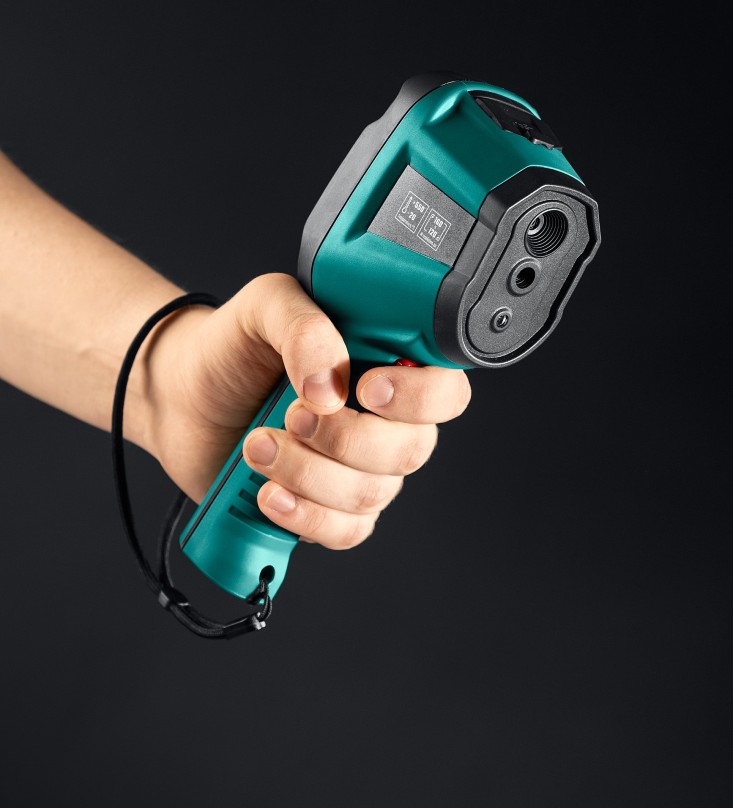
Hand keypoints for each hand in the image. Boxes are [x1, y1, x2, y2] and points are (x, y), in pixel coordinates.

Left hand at [140, 273, 470, 548]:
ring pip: (370, 495)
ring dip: (309, 474)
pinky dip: (306, 518)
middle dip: (346, 439)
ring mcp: (357, 470)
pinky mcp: (325, 508)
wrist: (179, 395)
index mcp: (387, 364)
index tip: (366, 388)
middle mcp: (384, 422)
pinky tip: (268, 494)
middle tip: (292, 414)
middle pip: (410, 451)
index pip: (445, 391)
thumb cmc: (231, 345)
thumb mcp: (266, 306)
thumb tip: (331, 388)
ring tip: (256, 445)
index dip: (420, 398)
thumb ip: (305, 329)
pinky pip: (344, 533)